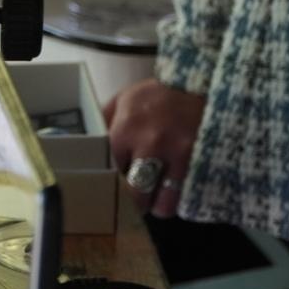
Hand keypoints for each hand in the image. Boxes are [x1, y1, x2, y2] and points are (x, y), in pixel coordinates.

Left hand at [104, 78, 205, 217]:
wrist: (199, 83)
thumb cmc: (156, 94)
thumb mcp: (123, 100)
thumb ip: (104, 124)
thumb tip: (85, 144)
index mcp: (126, 129)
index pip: (111, 171)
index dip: (112, 183)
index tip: (113, 188)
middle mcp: (151, 144)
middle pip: (137, 194)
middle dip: (135, 203)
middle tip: (136, 201)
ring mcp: (180, 154)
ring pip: (165, 202)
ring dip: (159, 206)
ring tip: (157, 200)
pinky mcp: (203, 161)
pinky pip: (189, 195)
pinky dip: (181, 199)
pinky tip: (177, 193)